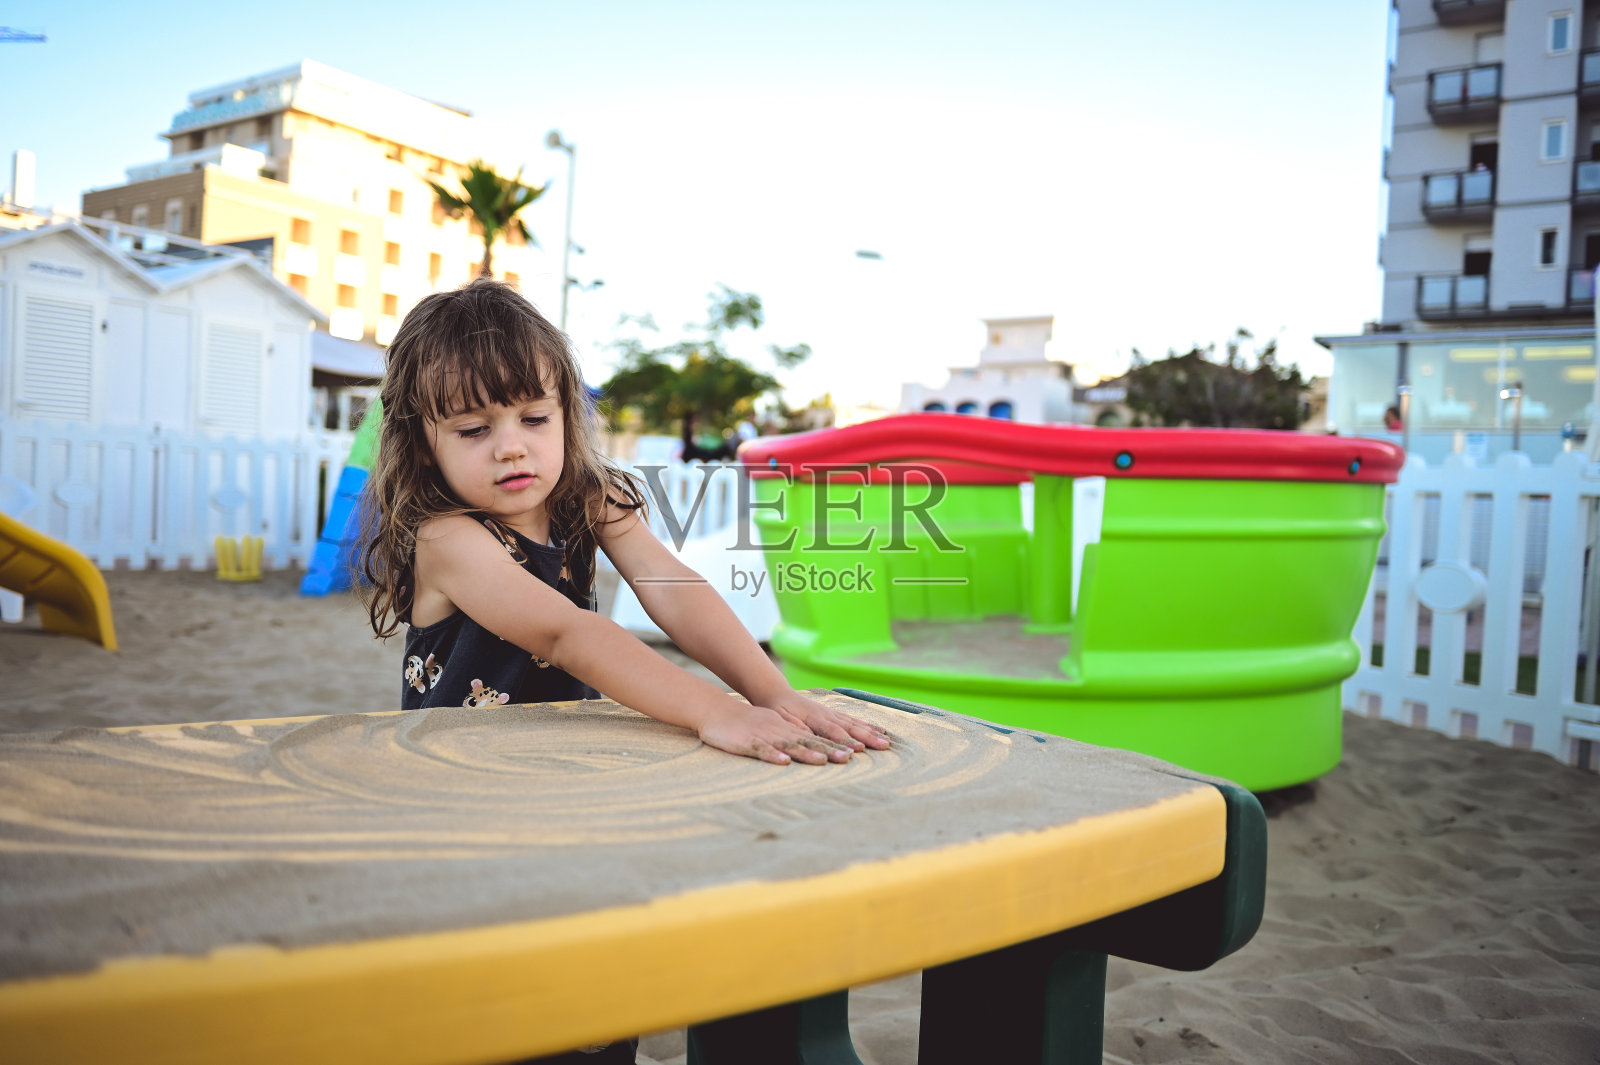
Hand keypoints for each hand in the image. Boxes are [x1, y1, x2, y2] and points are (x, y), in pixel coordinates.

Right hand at [697, 701, 860, 765]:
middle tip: (850, 757)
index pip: (820, 736)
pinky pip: (762, 749)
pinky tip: (783, 761)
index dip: (839, 742)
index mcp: (791, 728)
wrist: (718, 712)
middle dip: (830, 748)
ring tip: (822, 760)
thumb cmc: (749, 724)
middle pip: (811, 739)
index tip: (860, 751)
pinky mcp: (748, 741)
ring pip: (790, 743)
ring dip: (806, 752)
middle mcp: (783, 730)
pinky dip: (773, 754)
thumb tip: (819, 749)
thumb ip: (796, 738)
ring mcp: (766, 735)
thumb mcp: (777, 729)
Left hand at [762, 691, 892, 754]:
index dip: (844, 740)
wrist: (779, 694)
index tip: (856, 750)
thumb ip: (794, 727)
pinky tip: (881, 731)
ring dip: (872, 732)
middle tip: (883, 746)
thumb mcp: (780, 719)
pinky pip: (854, 719)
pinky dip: (869, 725)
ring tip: (887, 742)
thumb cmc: (778, 710)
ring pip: (855, 722)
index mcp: (813, 717)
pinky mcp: (836, 713)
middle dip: (867, 737)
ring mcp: (833, 712)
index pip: (831, 730)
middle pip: (849, 726)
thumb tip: (808, 736)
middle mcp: (826, 713)